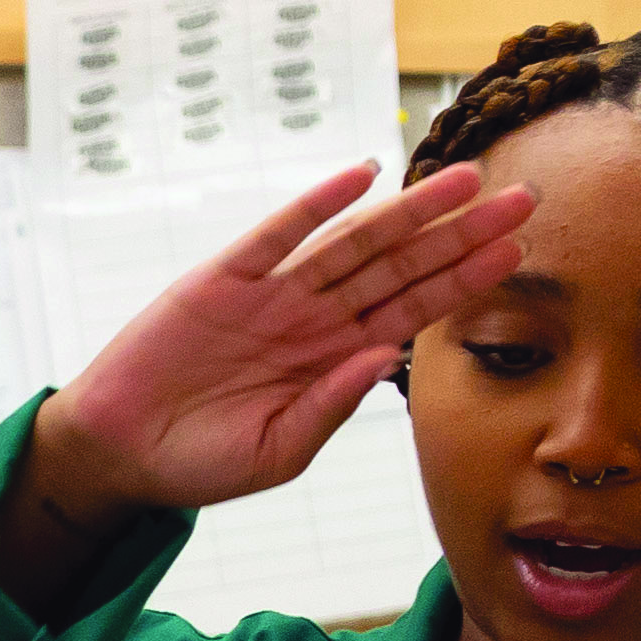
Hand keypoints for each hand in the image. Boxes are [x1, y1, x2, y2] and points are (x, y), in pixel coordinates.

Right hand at [23, 152, 535, 520]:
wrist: (119, 454)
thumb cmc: (200, 461)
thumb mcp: (278, 453)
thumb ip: (331, 406)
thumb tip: (384, 355)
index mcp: (335, 358)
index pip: (415, 307)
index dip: (466, 278)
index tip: (516, 250)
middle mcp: (313, 317)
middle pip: (401, 264)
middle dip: (461, 232)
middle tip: (521, 197)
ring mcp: (271, 294)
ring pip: (353, 242)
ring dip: (408, 211)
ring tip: (461, 180)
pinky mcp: (221, 280)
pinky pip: (276, 237)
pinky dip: (316, 206)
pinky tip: (358, 179)